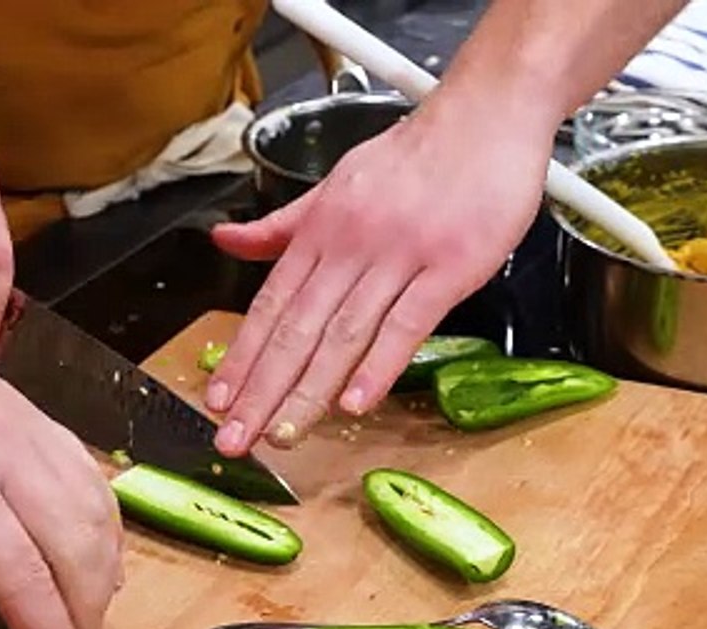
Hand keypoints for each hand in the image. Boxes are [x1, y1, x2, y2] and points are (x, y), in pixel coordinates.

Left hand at [0, 299, 121, 628]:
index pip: (26, 585)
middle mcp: (6, 453)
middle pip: (78, 552)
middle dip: (84, 621)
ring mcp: (28, 426)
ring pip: (98, 510)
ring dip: (103, 574)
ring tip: (85, 618)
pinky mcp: (33, 411)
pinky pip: (90, 471)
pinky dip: (104, 521)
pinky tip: (92, 551)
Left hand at [206, 101, 553, 454]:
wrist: (486, 115)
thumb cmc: (417, 155)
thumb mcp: (336, 183)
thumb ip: (281, 225)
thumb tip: (225, 240)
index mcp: (322, 227)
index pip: (271, 304)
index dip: (243, 357)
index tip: (221, 399)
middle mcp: (351, 243)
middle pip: (297, 328)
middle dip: (262, 389)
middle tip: (236, 436)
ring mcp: (400, 256)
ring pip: (344, 333)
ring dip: (309, 390)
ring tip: (283, 434)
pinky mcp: (450, 266)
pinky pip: (407, 323)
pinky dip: (379, 365)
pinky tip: (356, 403)